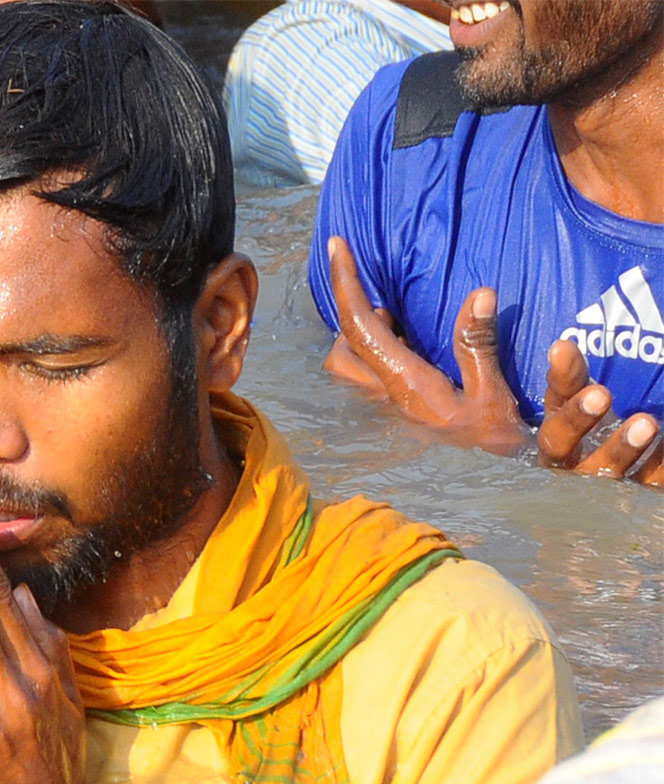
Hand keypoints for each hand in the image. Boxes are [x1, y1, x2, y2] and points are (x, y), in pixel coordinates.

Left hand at [323, 236, 526, 454]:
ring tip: (401, 326)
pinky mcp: (392, 412)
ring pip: (347, 364)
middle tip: (390, 307)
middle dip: (354, 316)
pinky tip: (409, 347)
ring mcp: (384, 406)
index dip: (345, 283)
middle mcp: (383, 394)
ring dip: (363, 337)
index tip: (337, 245)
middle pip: (341, 347)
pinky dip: (375, 352)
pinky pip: (366, 374)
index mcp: (402, 382)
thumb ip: (480, 345)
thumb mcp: (494, 395)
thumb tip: (480, 292)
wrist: (489, 490)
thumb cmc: (492, 442)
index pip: (359, 326)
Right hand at [536, 339, 662, 485]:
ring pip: (599, 471)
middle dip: (577, 419)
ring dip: (620, 448)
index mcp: (554, 436)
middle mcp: (566, 463)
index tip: (566, 353)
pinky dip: (656, 469)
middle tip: (602, 394)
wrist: (608, 493)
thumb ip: (572, 379)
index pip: (549, 410)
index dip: (560, 386)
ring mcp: (593, 487)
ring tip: (646, 423)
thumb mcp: (582, 406)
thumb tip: (562, 344)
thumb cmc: (591, 437)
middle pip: (559, 444)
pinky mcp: (626, 503)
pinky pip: (642, 489)